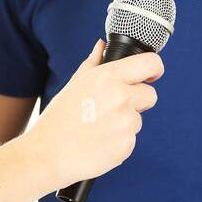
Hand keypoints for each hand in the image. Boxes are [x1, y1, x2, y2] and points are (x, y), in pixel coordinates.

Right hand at [28, 40, 162, 191]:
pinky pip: (131, 140)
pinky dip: (118, 142)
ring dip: (124, 123)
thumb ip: (93, 63)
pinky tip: (98, 143)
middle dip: (137, 101)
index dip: (154, 69)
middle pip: (150, 95)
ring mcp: (126, 123)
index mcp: (108, 77)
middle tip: (111, 109)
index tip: (152, 75)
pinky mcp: (127, 146)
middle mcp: (121, 97)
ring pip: (138, 119)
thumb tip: (101, 46)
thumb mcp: (73, 85)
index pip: (150, 64)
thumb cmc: (57, 120)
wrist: (47, 156)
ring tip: (96, 129)